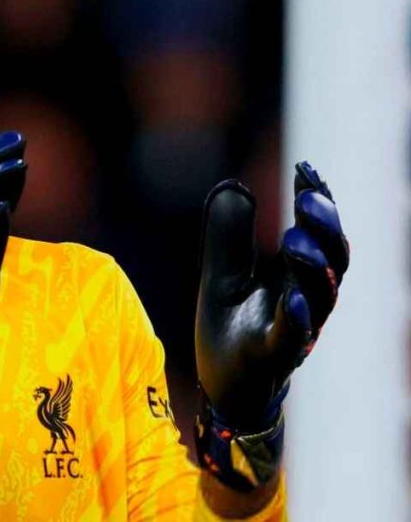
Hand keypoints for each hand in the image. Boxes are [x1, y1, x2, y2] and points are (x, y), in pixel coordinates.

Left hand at [194, 161, 348, 487]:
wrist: (223, 387)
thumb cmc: (232, 328)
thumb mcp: (222, 274)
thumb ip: (228, 236)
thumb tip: (233, 186)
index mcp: (296, 276)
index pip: (318, 234)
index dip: (319, 203)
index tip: (308, 169)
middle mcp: (306, 299)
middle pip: (333, 260)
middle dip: (326, 227)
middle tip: (309, 197)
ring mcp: (295, 329)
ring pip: (321, 297)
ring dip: (312, 266)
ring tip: (294, 238)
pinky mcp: (274, 356)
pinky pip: (293, 337)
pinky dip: (296, 316)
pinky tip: (289, 295)